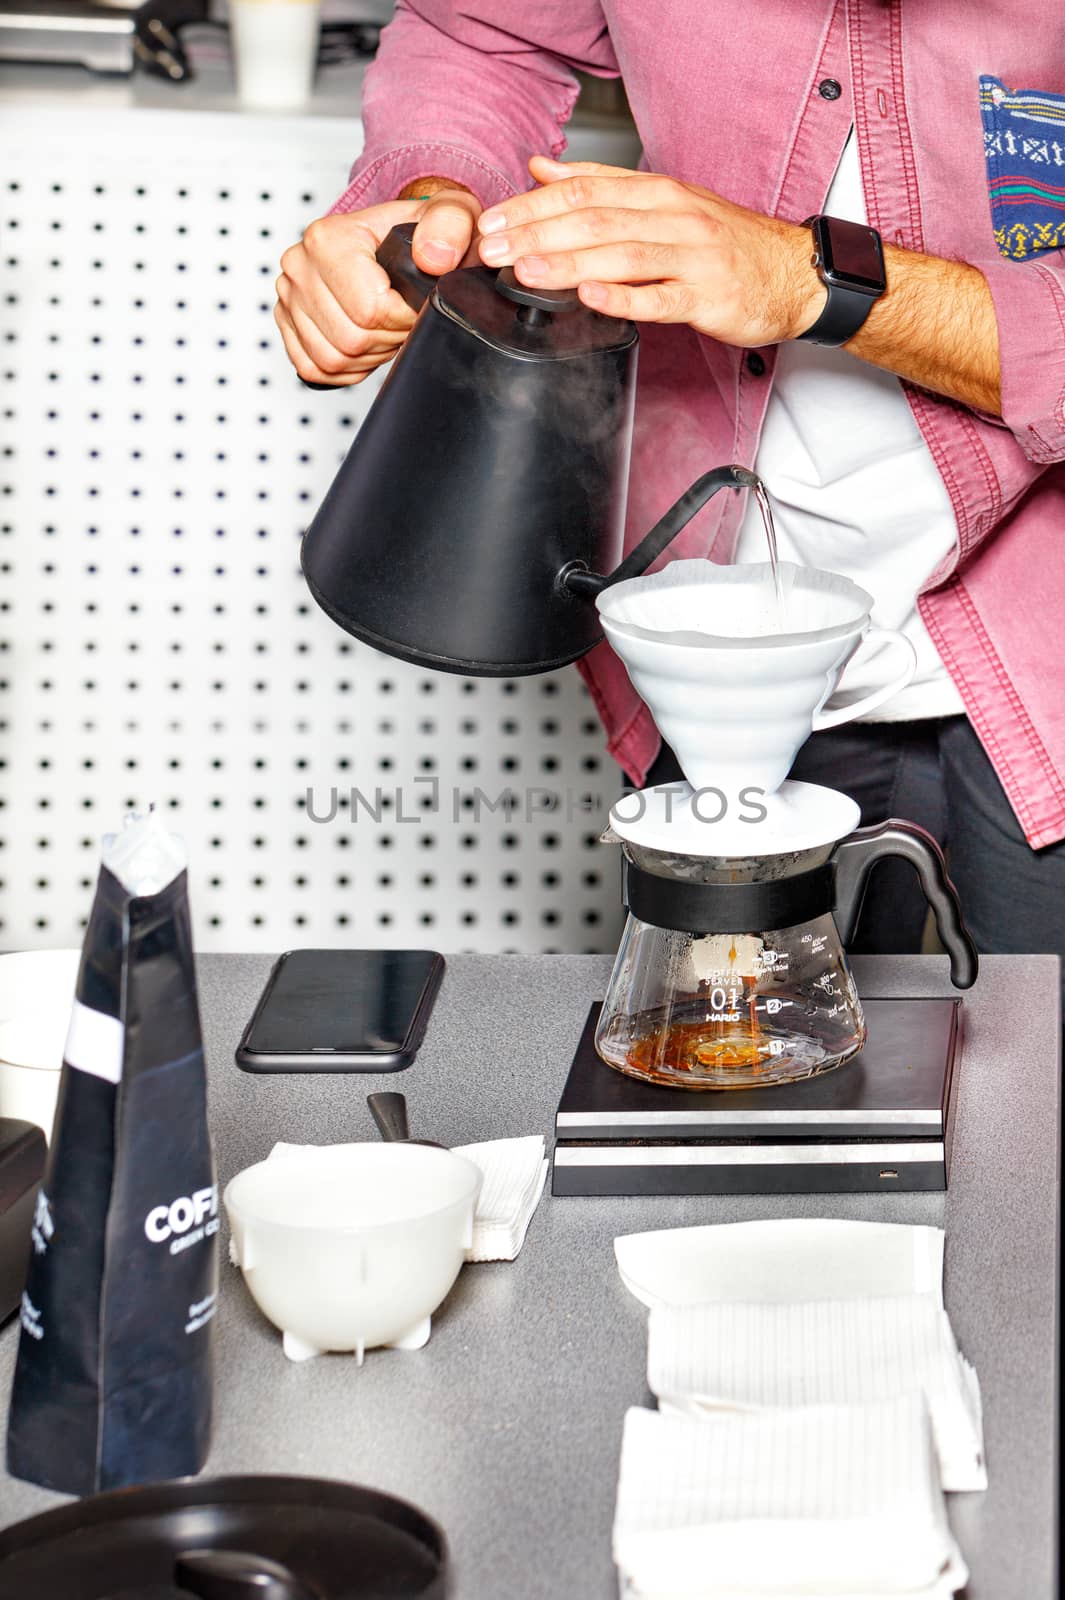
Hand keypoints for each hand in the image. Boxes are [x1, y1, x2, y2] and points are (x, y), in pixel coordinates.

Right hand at [276, 187, 480, 385]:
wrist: (395, 237)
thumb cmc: (417, 232)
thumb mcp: (448, 215)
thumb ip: (449, 225)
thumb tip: (434, 257)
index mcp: (329, 238)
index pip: (370, 309)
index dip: (403, 320)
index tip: (415, 308)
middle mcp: (300, 265)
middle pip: (351, 339)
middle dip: (388, 339)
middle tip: (402, 320)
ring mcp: (289, 295)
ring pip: (332, 358)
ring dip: (368, 356)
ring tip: (384, 329)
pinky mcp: (286, 321)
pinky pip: (314, 367)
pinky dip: (345, 368)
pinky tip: (364, 344)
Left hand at [476, 157, 823, 346]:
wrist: (792, 273)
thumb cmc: (724, 244)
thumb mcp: (662, 202)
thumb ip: (601, 185)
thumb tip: (542, 167)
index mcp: (656, 192)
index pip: (583, 189)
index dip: (532, 205)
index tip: (491, 222)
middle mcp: (672, 216)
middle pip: (594, 218)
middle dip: (537, 233)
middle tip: (492, 249)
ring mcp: (691, 256)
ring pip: (621, 255)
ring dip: (568, 262)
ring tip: (526, 270)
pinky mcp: (706, 297)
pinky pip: (660, 298)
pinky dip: (623, 297)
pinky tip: (591, 297)